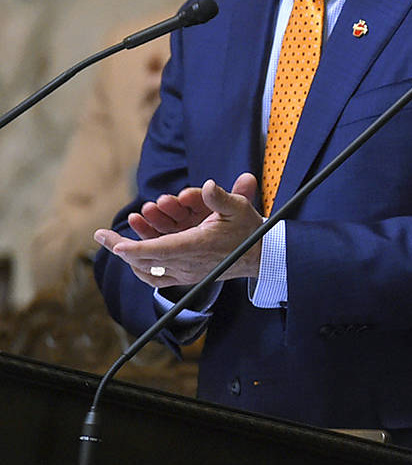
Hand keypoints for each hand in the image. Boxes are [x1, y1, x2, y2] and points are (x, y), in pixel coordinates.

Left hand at [94, 172, 264, 286]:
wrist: (258, 256)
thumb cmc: (248, 230)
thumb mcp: (239, 208)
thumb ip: (221, 197)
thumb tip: (208, 185)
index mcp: (197, 246)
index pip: (159, 250)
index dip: (135, 248)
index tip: (116, 245)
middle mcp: (188, 263)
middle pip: (146, 260)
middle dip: (121, 247)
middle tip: (101, 236)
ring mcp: (185, 273)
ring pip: (147, 270)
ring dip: (129, 256)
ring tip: (113, 242)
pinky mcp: (185, 277)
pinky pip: (156, 278)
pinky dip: (140, 269)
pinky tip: (131, 258)